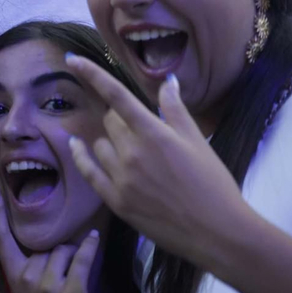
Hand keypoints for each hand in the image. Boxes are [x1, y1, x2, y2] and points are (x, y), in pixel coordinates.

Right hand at [0, 186, 102, 292]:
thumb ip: (30, 270)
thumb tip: (49, 246)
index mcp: (12, 277)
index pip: (1, 239)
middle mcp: (27, 277)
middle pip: (46, 244)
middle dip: (58, 250)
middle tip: (64, 271)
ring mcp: (49, 284)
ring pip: (65, 249)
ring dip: (74, 254)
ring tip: (76, 275)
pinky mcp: (72, 291)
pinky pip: (83, 258)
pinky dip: (90, 247)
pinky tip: (95, 239)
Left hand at [64, 56, 257, 270]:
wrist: (218, 232)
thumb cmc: (213, 184)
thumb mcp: (197, 141)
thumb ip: (176, 109)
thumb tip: (167, 81)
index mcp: (154, 134)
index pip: (116, 95)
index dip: (92, 74)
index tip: (73, 60)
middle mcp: (132, 153)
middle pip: (110, 121)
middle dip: (121, 118)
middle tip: (142, 129)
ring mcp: (121, 178)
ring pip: (100, 144)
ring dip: (110, 141)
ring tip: (135, 153)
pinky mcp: (115, 201)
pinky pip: (88, 171)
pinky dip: (81, 156)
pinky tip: (76, 146)